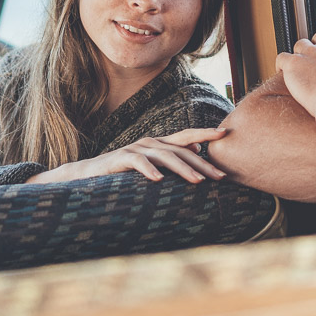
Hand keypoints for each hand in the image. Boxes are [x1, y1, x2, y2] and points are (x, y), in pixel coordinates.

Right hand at [27, 128, 228, 183]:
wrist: (90, 173)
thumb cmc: (125, 171)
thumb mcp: (152, 163)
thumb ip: (172, 156)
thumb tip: (195, 148)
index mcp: (160, 143)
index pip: (187, 136)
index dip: (205, 134)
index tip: (225, 134)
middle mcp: (151, 142)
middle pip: (181, 150)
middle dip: (203, 163)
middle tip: (220, 176)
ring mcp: (136, 149)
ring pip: (164, 156)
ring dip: (183, 169)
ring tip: (198, 181)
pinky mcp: (121, 159)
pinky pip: (138, 163)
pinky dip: (149, 171)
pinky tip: (159, 180)